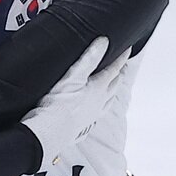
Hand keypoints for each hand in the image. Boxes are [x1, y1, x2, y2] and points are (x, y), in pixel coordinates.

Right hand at [20, 39, 129, 167]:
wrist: (48, 132)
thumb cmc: (58, 105)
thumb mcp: (73, 76)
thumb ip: (89, 58)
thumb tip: (104, 42)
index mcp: (99, 89)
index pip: (114, 69)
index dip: (121, 58)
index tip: (128, 49)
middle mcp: (99, 103)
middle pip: (114, 86)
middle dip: (118, 75)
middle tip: (121, 67)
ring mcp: (92, 116)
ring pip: (108, 102)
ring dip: (112, 93)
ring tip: (112, 88)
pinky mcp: (82, 126)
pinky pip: (97, 115)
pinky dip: (100, 109)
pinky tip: (95, 111)